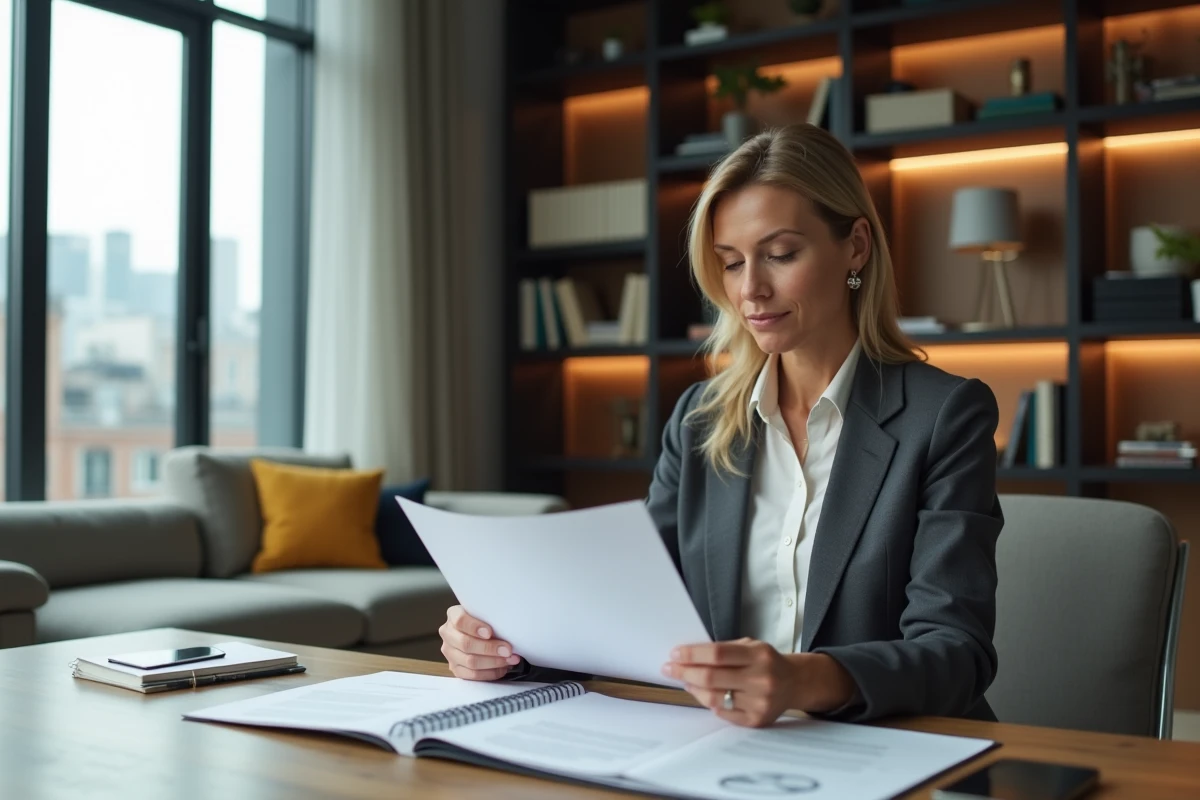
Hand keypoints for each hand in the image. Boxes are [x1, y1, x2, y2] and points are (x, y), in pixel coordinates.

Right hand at [439, 605, 522, 680]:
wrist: (478, 634)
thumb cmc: (486, 622)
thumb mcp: (486, 614)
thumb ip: (491, 618)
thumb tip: (509, 630)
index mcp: (453, 615)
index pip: (460, 621)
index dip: (474, 627)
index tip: (490, 632)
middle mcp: (448, 634)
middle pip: (465, 644)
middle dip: (489, 648)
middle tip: (507, 650)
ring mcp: (449, 653)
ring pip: (470, 661)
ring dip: (493, 662)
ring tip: (509, 659)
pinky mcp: (455, 669)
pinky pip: (472, 675)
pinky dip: (490, 673)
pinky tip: (502, 668)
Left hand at [662, 638, 855, 726]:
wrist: (795, 683)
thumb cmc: (766, 661)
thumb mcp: (750, 646)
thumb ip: (724, 650)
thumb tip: (687, 657)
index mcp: (759, 655)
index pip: (717, 654)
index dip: (691, 654)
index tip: (674, 654)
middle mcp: (762, 679)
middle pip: (712, 677)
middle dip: (685, 672)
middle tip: (669, 668)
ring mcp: (760, 702)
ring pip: (714, 698)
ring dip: (693, 688)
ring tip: (684, 681)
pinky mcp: (757, 720)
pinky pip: (723, 713)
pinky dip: (709, 702)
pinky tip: (702, 694)